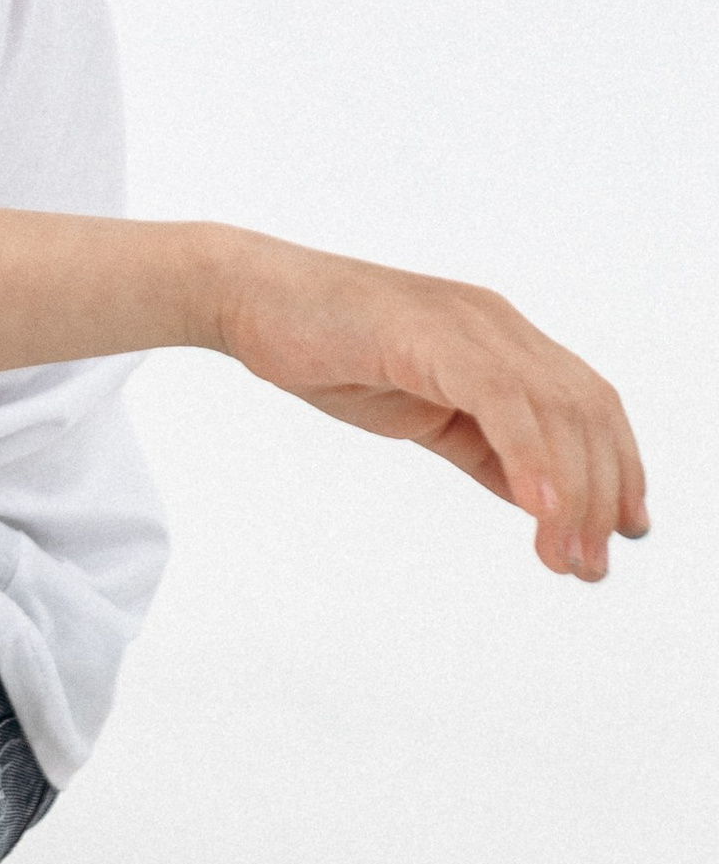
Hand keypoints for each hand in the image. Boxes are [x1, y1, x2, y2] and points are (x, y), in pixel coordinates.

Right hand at [214, 233, 647, 577]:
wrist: (247, 297)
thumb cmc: (324, 350)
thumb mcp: (422, 412)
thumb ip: (482, 448)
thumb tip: (538, 498)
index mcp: (501, 339)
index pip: (588, 405)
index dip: (616, 470)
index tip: (618, 536)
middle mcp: (498, 324)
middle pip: (587, 410)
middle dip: (601, 494)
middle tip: (590, 566)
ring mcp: (467, 324)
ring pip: (555, 409)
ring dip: (572, 492)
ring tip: (567, 556)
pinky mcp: (429, 334)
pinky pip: (500, 400)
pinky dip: (530, 457)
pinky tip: (538, 509)